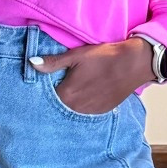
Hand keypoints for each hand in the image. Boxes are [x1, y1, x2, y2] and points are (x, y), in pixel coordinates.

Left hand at [32, 38, 155, 114]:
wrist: (134, 63)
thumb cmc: (104, 57)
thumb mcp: (76, 56)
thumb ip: (53, 63)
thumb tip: (31, 63)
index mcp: (67, 95)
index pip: (46, 98)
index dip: (45, 90)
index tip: (46, 83)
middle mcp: (77, 108)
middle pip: (59, 106)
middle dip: (57, 97)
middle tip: (60, 84)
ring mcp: (90, 112)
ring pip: (72, 110)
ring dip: (71, 102)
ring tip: (75, 88)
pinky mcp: (102, 111)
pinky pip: (86, 111)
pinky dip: (83, 104)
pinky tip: (86, 93)